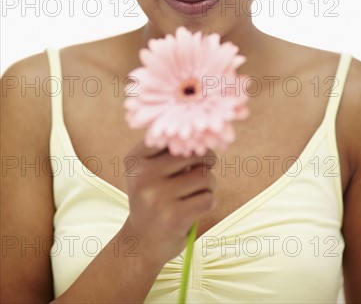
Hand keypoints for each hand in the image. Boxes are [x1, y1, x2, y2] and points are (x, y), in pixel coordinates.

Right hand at [123, 139, 216, 267]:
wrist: (141, 242)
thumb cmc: (153, 198)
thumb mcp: (148, 171)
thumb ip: (169, 152)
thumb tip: (205, 140)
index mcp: (135, 159)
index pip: (170, 136)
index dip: (189, 142)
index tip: (191, 152)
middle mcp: (143, 175)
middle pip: (194, 154)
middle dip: (206, 163)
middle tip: (201, 173)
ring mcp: (157, 197)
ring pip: (205, 177)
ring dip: (209, 185)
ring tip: (196, 193)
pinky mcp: (174, 217)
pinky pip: (208, 199)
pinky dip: (208, 202)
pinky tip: (195, 208)